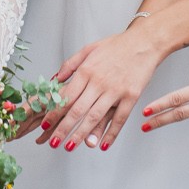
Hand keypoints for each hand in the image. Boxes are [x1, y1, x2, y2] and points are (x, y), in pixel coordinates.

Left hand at [43, 26, 168, 151]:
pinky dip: (111, 134)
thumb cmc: (116, 46)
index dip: (54, 112)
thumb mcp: (89, 48)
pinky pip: (120, 119)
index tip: (45, 125)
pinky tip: (103, 145)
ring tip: (71, 147)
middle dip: (63, 128)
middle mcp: (99, 82)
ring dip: (81, 134)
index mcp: (87, 70)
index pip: (66, 96)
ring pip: (95, 117)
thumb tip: (55, 80)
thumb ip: (70, 64)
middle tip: (53, 142)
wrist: (144, 42)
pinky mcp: (131, 96)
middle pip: (78, 110)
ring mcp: (116, 90)